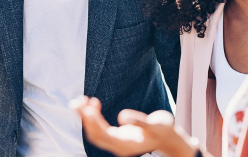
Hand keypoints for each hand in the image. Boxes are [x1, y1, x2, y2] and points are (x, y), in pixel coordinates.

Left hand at [71, 96, 196, 156]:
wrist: (169, 139)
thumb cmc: (165, 131)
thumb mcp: (157, 124)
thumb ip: (140, 120)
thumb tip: (122, 117)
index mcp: (127, 145)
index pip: (104, 135)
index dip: (93, 122)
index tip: (87, 107)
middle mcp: (119, 146)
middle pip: (95, 135)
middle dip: (84, 118)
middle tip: (77, 101)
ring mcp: (117, 143)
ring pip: (95, 132)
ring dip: (86, 117)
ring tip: (80, 100)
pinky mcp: (116, 137)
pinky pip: (99, 129)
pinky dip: (93, 117)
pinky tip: (93, 103)